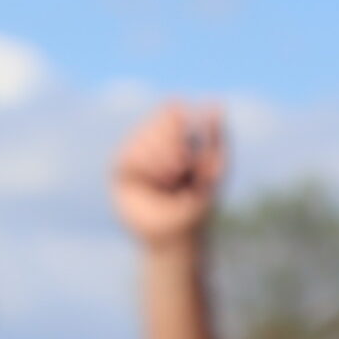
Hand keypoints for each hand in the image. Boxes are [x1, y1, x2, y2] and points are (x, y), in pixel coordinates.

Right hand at [112, 102, 227, 250]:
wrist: (178, 237)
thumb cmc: (200, 206)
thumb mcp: (216, 168)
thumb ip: (216, 136)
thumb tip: (217, 101)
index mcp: (175, 140)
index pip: (170, 112)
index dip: (177, 123)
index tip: (188, 143)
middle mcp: (153, 145)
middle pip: (154, 123)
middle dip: (171, 144)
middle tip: (181, 169)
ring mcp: (135, 156)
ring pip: (140, 138)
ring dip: (159, 158)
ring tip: (170, 179)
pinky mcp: (120, 172)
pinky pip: (128, 156)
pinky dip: (145, 166)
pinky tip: (156, 181)